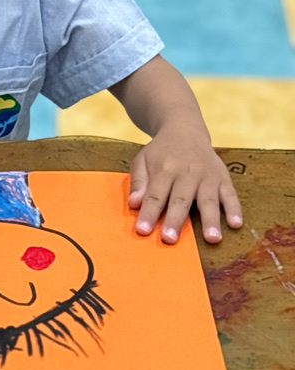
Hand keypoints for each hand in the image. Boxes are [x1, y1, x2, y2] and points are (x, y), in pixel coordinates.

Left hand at [127, 121, 242, 243]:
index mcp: (164, 168)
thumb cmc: (161, 152)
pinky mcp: (223, 177)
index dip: (149, 213)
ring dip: (210, 219)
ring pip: (208, 199)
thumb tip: (133, 204)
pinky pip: (230, 194)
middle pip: (181, 199)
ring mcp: (207, 175)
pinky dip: (234, 208)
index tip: (143, 230)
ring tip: (212, 239)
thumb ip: (139, 182)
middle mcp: (187, 172)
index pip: (155, 194)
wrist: (185, 130)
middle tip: (170, 239)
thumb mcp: (142, 160)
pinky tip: (236, 223)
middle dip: (175, 220)